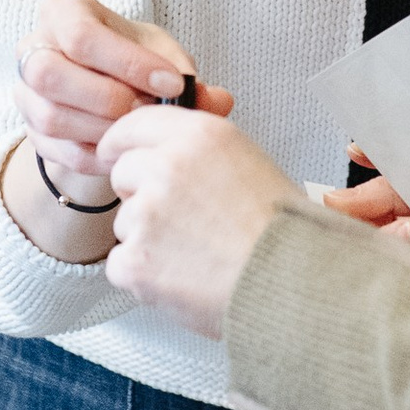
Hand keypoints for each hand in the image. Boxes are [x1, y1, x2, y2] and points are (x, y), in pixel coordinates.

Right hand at [11, 0, 233, 187]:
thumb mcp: (160, 52)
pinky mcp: (31, 131)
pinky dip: (97, 155)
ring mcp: (25, 92)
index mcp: (64, 11)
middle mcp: (34, 47)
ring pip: (50, 117)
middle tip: (146, 110)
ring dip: (102, 129)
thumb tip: (218, 101)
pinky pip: (57, 151)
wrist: (108, 87)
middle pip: (49, 74)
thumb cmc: (134, 58)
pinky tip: (126, 150)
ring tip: (139, 131)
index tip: (172, 83)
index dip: (128, 63)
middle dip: (105, 98)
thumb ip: (185, 72)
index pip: (81, 35)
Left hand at [94, 107, 297, 333]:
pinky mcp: (136, 260)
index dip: (123, 142)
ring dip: (147, 238)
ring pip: (123, 222)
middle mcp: (169, 167)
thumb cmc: (284, 234)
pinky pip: (120, 264)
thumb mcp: (253, 164)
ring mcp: (147, 214)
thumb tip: (173, 149)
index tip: (117, 153)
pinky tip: (182, 277)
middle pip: (123, 172)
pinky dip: (143, 276)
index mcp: (202, 137)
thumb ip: (203, 150)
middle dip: (140, 194)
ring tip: (195, 254)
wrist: (292, 285)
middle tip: (180, 219)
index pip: (135, 123)